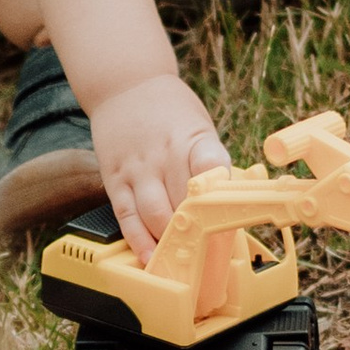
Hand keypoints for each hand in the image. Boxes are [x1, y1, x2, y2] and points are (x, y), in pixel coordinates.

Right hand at [86, 68, 229, 261]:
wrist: (125, 85)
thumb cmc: (171, 112)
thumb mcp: (202, 130)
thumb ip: (213, 166)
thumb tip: (231, 207)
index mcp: (196, 140)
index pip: (213, 172)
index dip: (224, 203)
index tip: (233, 228)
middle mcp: (166, 154)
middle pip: (185, 204)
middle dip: (198, 236)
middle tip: (211, 261)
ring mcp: (138, 168)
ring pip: (155, 215)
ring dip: (169, 243)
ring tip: (181, 264)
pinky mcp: (115, 179)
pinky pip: (126, 216)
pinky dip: (138, 240)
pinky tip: (149, 257)